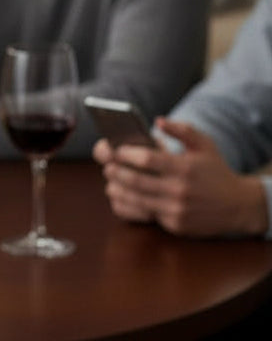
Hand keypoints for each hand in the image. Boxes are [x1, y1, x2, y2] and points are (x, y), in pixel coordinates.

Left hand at [94, 117, 268, 236]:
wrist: (239, 206)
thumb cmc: (216, 170)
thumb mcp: (204, 144)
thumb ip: (181, 130)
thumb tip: (158, 121)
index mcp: (183, 167)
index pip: (146, 159)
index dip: (126, 154)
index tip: (116, 149)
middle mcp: (179, 190)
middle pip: (136, 181)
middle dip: (116, 172)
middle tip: (106, 165)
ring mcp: (176, 209)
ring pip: (136, 200)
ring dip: (117, 190)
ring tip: (109, 181)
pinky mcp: (176, 225)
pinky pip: (145, 216)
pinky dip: (128, 207)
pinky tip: (120, 199)